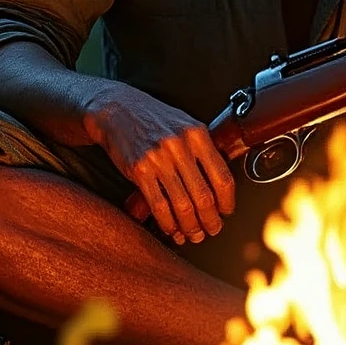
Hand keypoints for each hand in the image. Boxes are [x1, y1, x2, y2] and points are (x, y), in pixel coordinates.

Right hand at [83, 83, 235, 245]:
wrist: (118, 110)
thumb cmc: (155, 119)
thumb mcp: (186, 126)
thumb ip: (203, 151)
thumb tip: (220, 185)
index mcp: (198, 135)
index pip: (222, 177)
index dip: (227, 202)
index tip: (226, 212)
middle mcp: (180, 146)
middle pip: (204, 196)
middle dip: (210, 220)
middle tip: (212, 230)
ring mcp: (159, 159)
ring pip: (182, 206)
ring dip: (190, 227)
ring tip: (194, 234)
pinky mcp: (140, 170)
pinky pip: (159, 206)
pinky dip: (168, 223)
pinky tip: (172, 229)